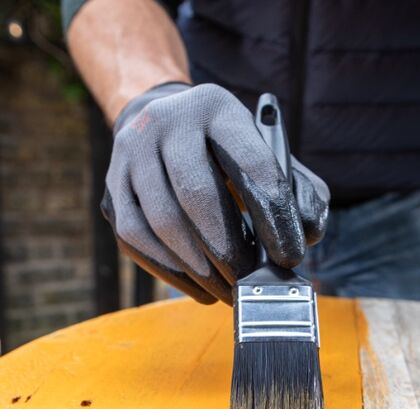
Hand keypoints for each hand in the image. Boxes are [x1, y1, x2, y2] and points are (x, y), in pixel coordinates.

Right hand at [101, 82, 329, 303]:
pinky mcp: (113, 188)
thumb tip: (306, 234)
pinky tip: (199, 285)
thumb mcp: (269, 153)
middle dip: (228, 247)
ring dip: (199, 267)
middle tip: (250, 280)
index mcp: (215, 107)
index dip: (272, 214)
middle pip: (196, 194)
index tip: (288, 255)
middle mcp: (165, 123)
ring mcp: (130, 155)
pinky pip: (135, 238)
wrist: (163, 124)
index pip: (249, 162)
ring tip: (228, 289)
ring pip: (161, 221)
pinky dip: (170, 270)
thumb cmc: (227, 150)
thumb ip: (299, 190)